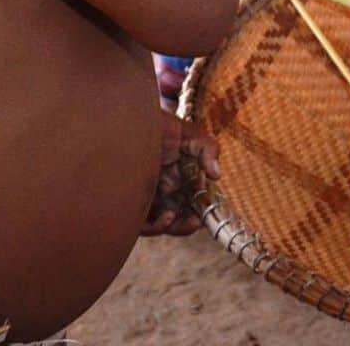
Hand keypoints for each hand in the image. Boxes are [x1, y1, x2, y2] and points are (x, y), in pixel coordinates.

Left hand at [142, 109, 219, 236]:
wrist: (132, 123)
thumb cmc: (160, 127)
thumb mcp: (189, 134)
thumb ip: (208, 149)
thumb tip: (217, 175)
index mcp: (180, 176)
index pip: (194, 199)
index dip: (203, 209)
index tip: (209, 210)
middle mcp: (166, 189)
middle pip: (181, 215)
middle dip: (189, 223)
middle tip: (197, 221)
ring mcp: (150, 198)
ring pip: (165, 224)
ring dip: (175, 226)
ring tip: (176, 217)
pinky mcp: (134, 205)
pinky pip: (146, 225)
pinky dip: (158, 227)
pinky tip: (167, 216)